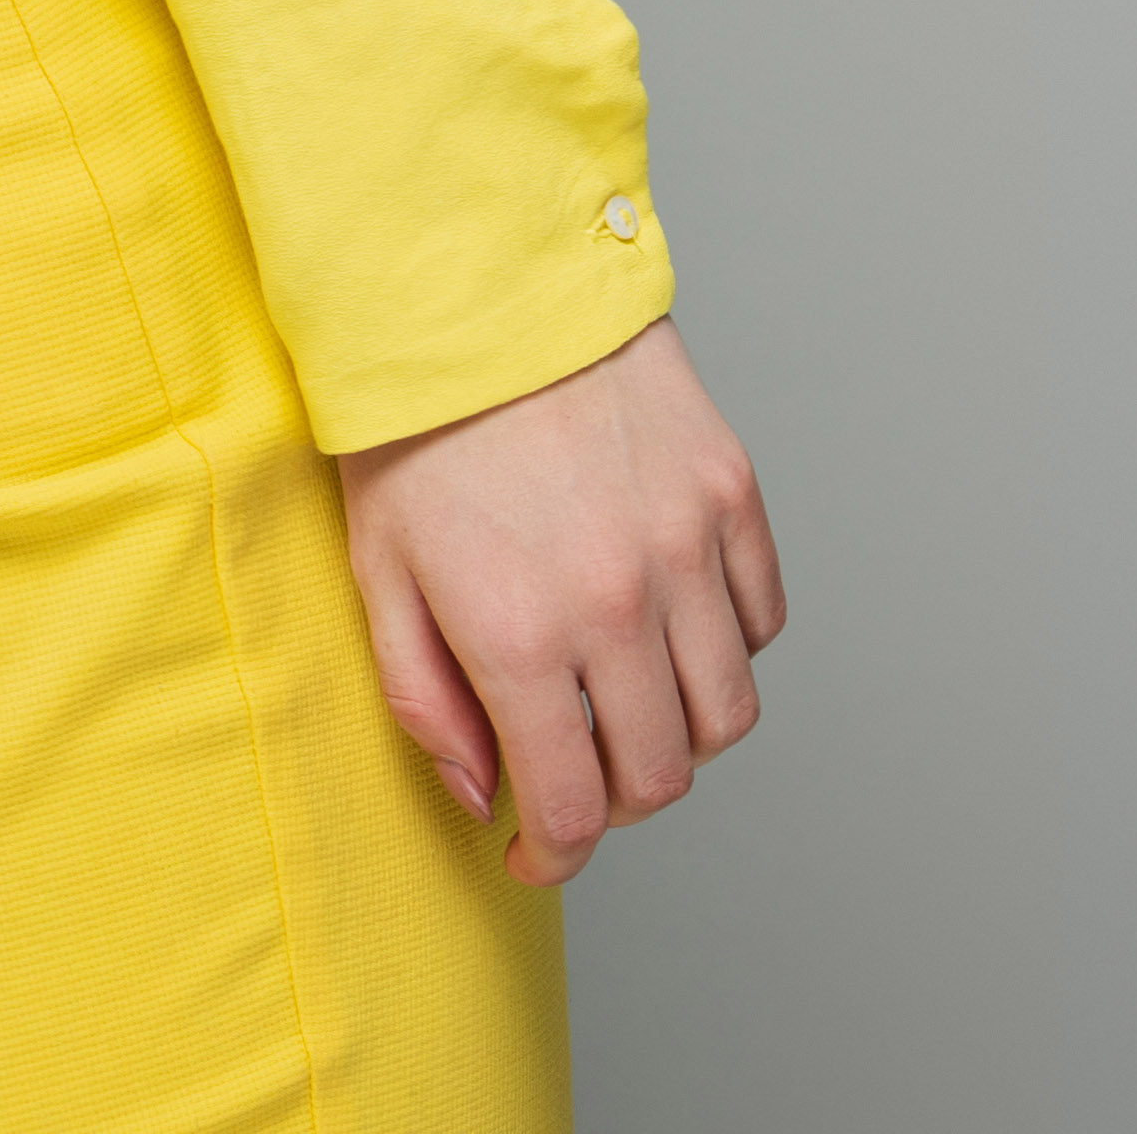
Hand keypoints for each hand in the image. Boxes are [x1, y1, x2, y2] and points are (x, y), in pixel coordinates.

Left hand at [339, 316, 783, 884]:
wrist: (473, 281)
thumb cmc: (411, 419)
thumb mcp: (377, 565)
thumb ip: (423, 697)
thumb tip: (484, 795)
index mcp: (518, 631)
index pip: (572, 807)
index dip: (554, 855)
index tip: (536, 852)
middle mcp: (617, 601)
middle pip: (663, 776)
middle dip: (614, 802)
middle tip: (575, 775)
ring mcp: (685, 546)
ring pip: (727, 713)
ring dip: (680, 735)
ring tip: (623, 703)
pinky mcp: (728, 492)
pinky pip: (759, 621)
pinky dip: (725, 647)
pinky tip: (666, 624)